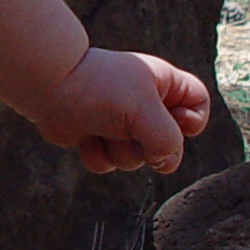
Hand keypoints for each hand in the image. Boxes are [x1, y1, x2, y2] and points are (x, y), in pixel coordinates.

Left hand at [26, 47, 212, 175]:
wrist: (51, 87)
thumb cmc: (101, 89)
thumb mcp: (144, 111)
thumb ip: (167, 139)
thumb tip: (164, 161)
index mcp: (164, 85)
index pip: (198, 105)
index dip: (192, 121)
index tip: (174, 121)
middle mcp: (146, 105)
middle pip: (170, 144)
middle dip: (149, 146)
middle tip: (131, 131)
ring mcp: (122, 124)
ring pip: (138, 159)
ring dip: (119, 150)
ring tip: (103, 126)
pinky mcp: (99, 138)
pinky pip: (110, 164)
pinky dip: (97, 155)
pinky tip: (85, 136)